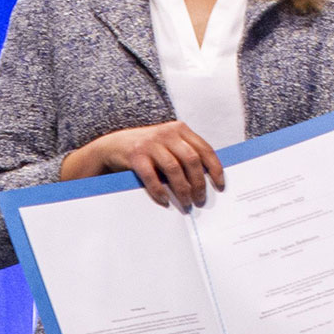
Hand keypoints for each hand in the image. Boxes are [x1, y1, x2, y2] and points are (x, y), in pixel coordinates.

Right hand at [62, 122, 223, 207]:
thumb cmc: (149, 149)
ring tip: (185, 203)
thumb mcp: (169, 144)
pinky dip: (159, 191)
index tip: (219, 186)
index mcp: (180, 129)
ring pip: (174, 169)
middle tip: (200, 199)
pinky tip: (165, 200)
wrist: (114, 145)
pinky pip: (152, 177)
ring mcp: (150, 143)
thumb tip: (209, 178)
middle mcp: (167, 133)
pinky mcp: (136, 155)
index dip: (214, 169)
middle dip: (198, 183)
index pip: (204, 149)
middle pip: (191, 160)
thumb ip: (186, 152)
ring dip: (182, 190)